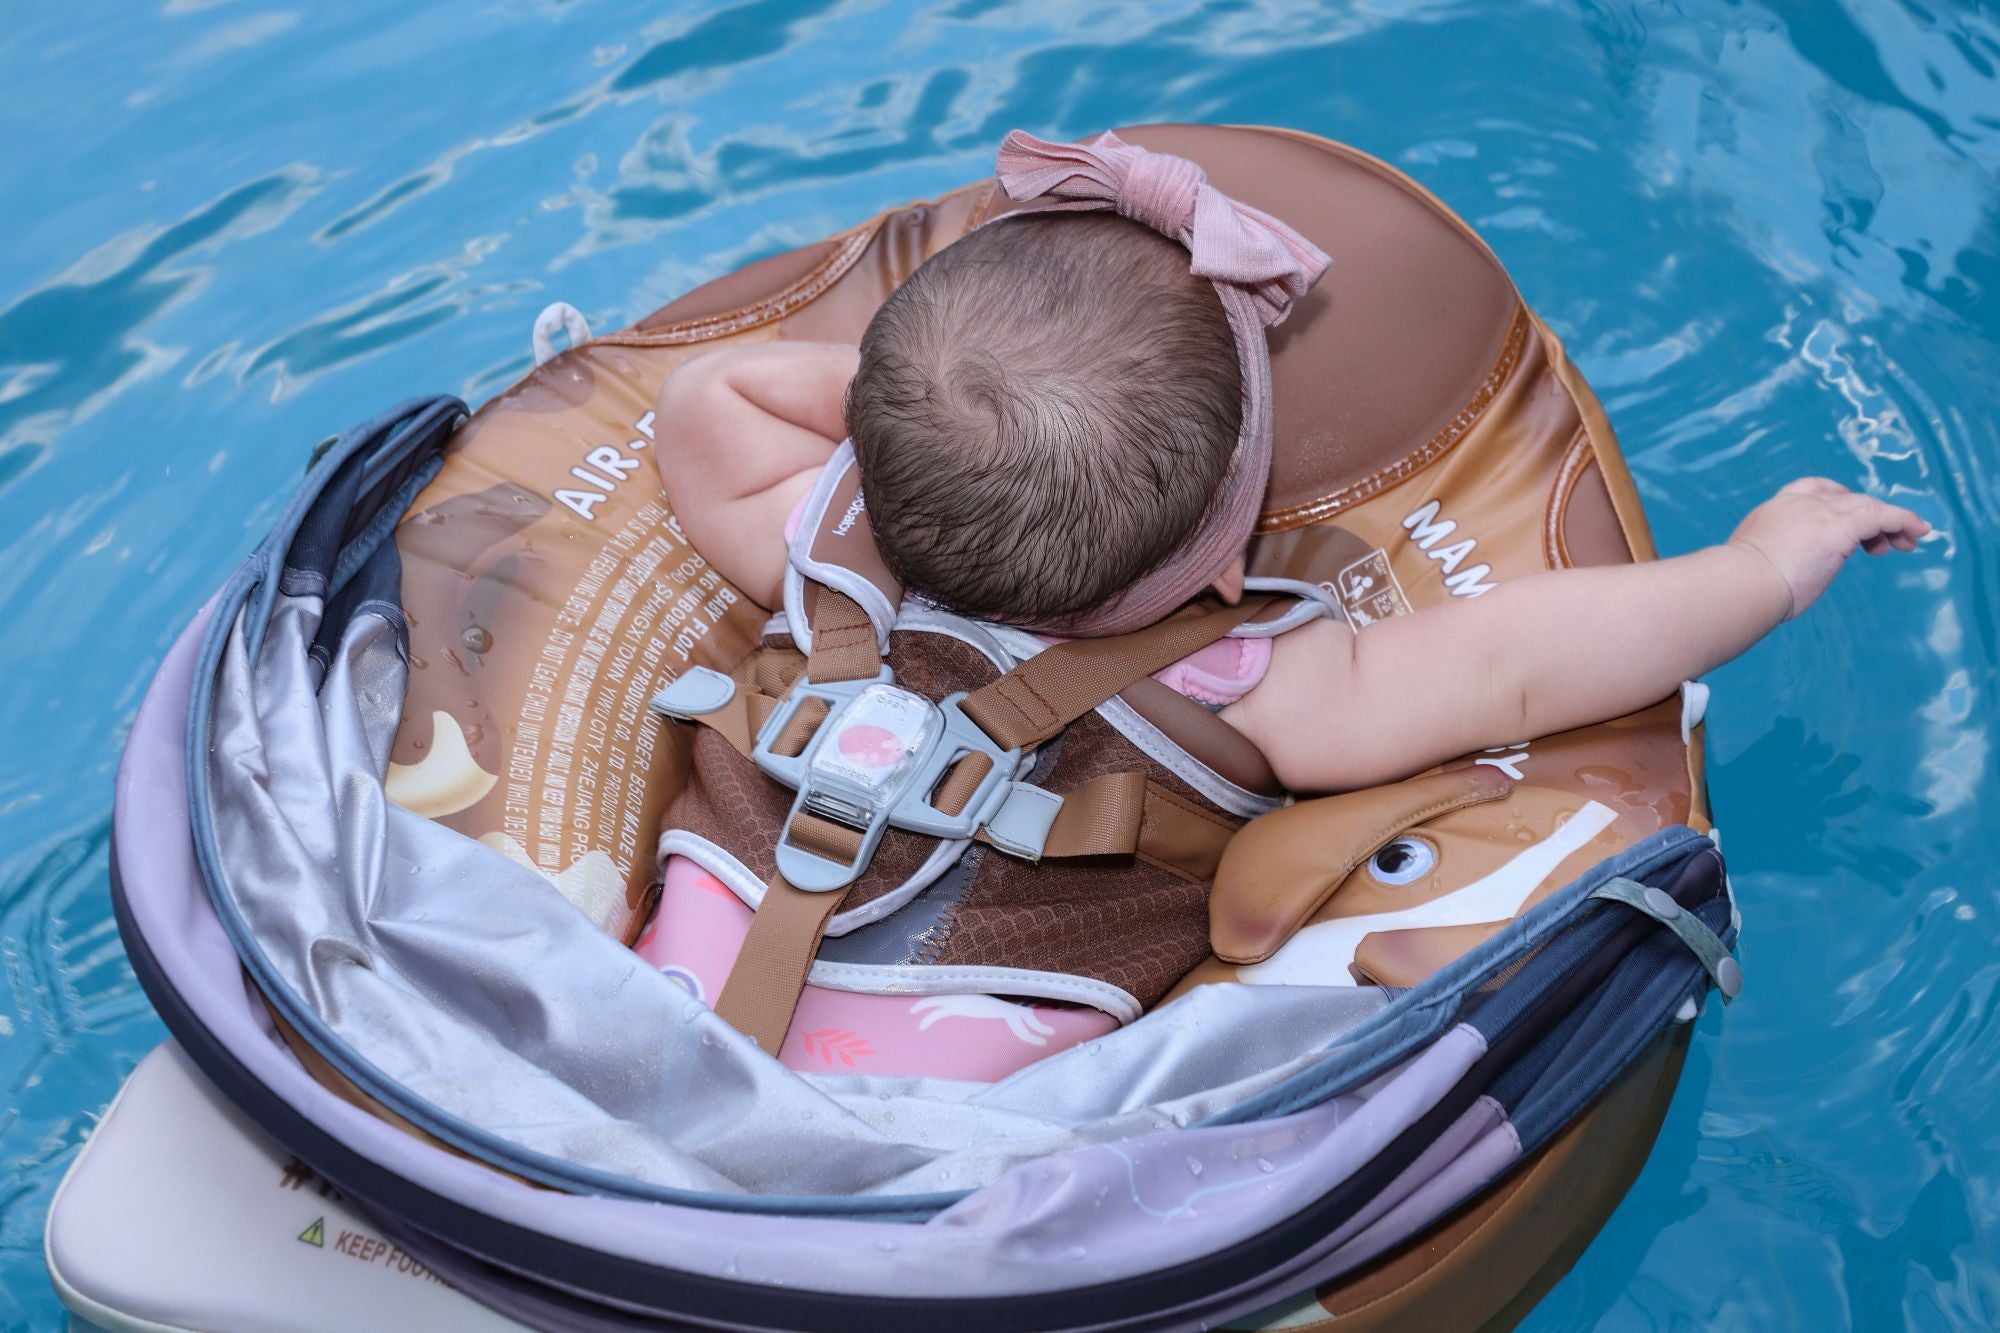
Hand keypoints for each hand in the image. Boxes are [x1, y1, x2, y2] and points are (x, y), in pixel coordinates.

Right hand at [1729, 477, 1928, 618]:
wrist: (1736, 587)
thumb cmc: (1737, 590)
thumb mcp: (1753, 565)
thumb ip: (1774, 560)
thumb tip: (1783, 578)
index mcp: (1772, 511)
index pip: (1811, 490)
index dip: (1837, 497)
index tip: (1850, 514)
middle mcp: (1796, 504)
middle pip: (1846, 498)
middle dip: (1869, 516)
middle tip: (1886, 543)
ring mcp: (1816, 513)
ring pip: (1866, 505)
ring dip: (1891, 522)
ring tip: (1907, 542)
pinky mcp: (1836, 528)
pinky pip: (1881, 516)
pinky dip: (1903, 520)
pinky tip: (1919, 531)